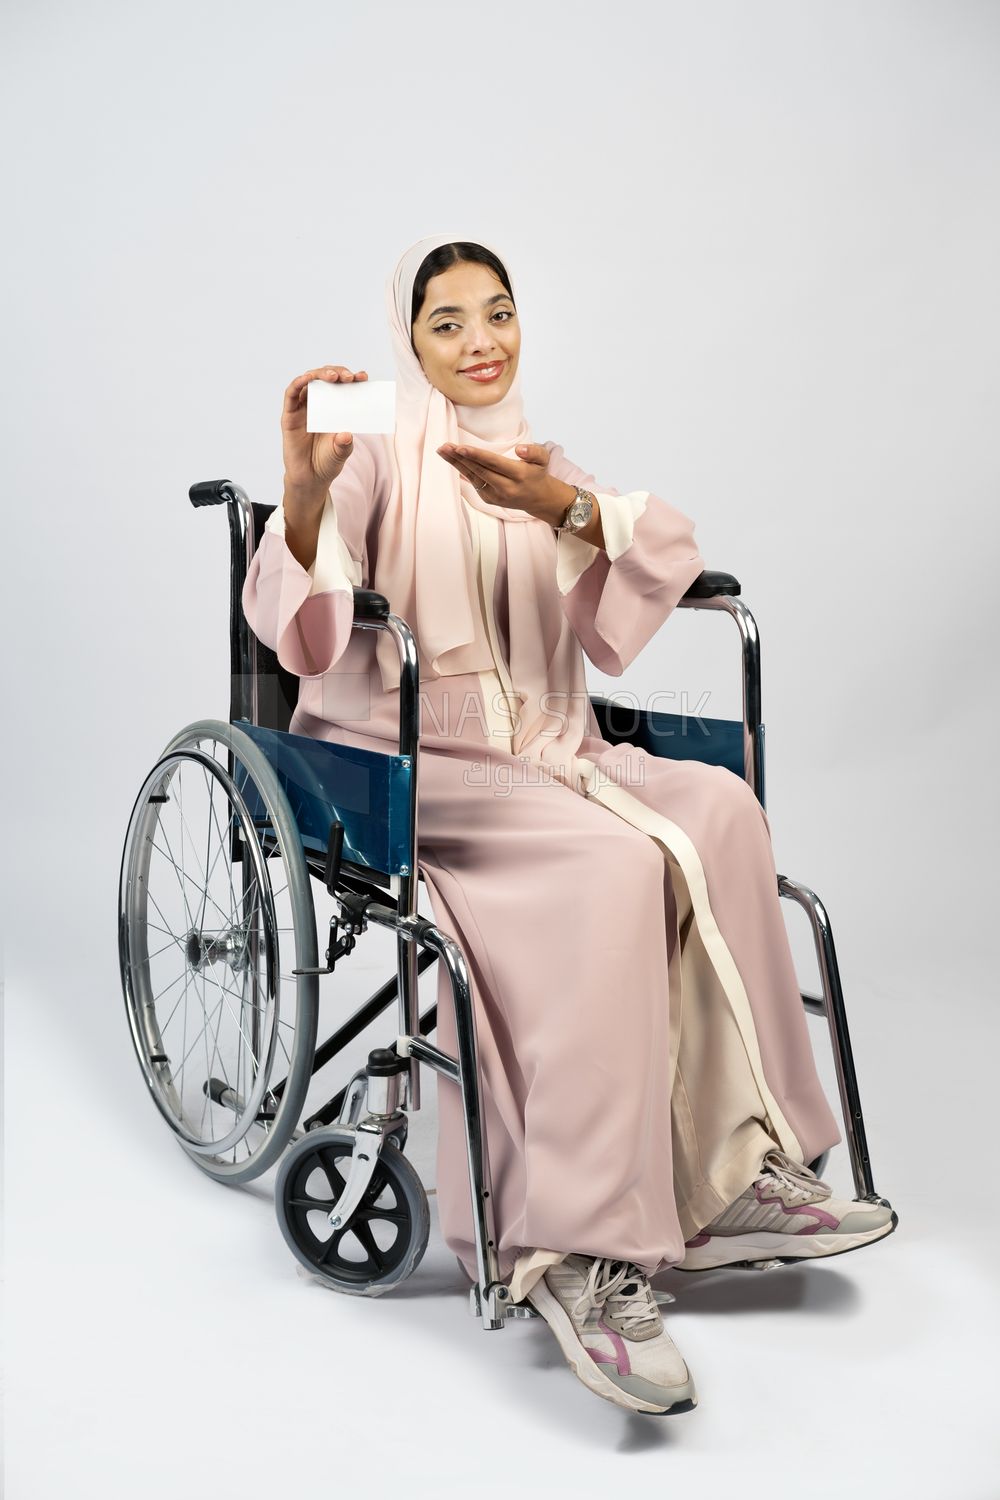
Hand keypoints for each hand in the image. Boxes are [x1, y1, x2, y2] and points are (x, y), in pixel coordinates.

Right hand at [281, 365, 368, 494]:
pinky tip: (308, 378)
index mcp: (335, 408)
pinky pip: (291, 394)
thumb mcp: (341, 452)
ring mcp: (303, 408)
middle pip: (326, 378)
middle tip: (350, 377)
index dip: (353, 379)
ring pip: (309, 381)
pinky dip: (299, 382)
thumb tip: (347, 434)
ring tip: (333, 377)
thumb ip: (345, 444)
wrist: (310, 478)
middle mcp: (319, 404)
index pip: (343, 387)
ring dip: (320, 374)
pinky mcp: (289, 415)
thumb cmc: (327, 462)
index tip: (363, 377)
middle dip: (338, 373)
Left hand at [437, 441, 573, 525]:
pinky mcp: (487, 499)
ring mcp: (495, 496)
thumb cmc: (537, 473)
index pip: (494, 463)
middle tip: (444, 446)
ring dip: (456, 463)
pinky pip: (473, 482)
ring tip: (442, 451)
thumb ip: (534, 451)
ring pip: (472, 477)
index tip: (460, 447)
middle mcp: (505, 488)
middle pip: (479, 471)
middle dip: (460, 458)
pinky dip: (461, 470)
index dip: (476, 455)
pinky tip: (451, 459)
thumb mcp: (543, 459)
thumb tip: (519, 448)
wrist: (537, 499)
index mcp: (518, 475)